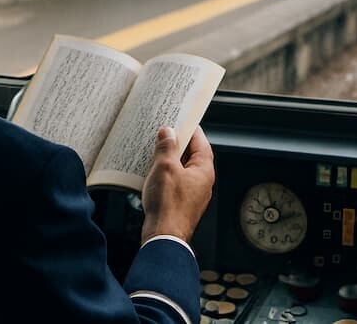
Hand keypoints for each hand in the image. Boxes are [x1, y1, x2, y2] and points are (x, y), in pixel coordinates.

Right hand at [140, 126, 214, 244]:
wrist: (163, 237)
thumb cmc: (168, 205)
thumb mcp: (165, 167)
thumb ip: (167, 147)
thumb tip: (168, 133)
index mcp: (204, 170)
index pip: (201, 143)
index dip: (191, 129)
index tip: (182, 120)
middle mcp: (202, 182)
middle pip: (191, 155)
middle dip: (177, 144)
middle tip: (164, 134)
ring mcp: (192, 194)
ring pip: (182, 169)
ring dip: (169, 160)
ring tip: (155, 152)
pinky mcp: (181, 203)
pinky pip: (175, 182)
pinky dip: (166, 174)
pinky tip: (153, 173)